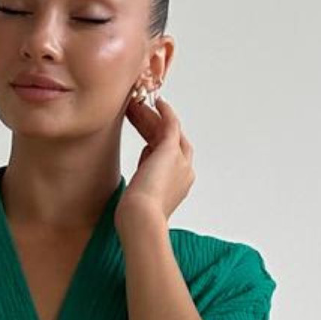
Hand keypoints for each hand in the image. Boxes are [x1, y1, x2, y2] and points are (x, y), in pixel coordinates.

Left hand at [124, 84, 193, 225]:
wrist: (141, 218)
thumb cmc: (135, 215)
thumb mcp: (141, 195)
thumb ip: (146, 178)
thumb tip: (144, 162)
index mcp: (179, 185)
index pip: (168, 158)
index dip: (156, 144)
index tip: (143, 135)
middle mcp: (186, 172)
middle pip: (172, 141)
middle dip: (154, 126)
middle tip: (138, 112)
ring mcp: (182, 162)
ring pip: (169, 132)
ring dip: (153, 117)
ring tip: (137, 103)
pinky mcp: (172, 151)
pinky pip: (171, 125)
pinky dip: (166, 112)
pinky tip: (158, 101)